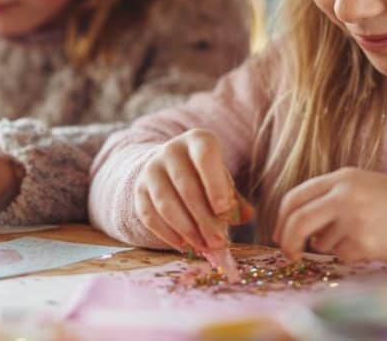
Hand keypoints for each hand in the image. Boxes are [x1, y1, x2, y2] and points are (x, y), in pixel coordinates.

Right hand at [134, 129, 251, 251]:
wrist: (170, 168)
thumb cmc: (206, 176)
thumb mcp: (222, 179)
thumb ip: (234, 199)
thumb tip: (247, 216)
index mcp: (198, 141)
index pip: (205, 157)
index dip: (215, 184)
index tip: (224, 212)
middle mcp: (171, 150)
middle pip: (186, 187)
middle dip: (204, 219)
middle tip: (218, 242)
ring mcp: (151, 169)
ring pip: (166, 204)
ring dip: (186, 230)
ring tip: (203, 246)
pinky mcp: (139, 190)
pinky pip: (149, 215)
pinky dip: (167, 234)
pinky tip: (183, 245)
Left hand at [274, 167, 386, 263]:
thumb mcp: (359, 185)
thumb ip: (328, 197)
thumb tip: (292, 224)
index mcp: (341, 178)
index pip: (295, 197)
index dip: (282, 218)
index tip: (279, 234)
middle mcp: (345, 195)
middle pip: (298, 220)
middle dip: (288, 241)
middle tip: (289, 252)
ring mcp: (354, 219)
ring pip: (321, 243)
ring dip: (332, 245)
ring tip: (360, 234)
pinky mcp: (365, 243)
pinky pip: (342, 255)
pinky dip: (350, 254)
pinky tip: (371, 243)